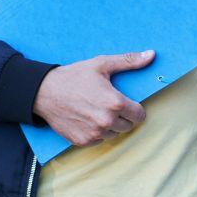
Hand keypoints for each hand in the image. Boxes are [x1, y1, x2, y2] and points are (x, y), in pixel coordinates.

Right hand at [32, 50, 152, 146]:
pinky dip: (97, 132)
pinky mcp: (82, 141)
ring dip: (111, 125)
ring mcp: (94, 133)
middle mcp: (106, 121)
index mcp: (115, 103)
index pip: (139, 115)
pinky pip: (99, 140)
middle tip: (111, 105)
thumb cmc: (75, 76)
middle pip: (128, 126)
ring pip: (114, 134)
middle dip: (124, 116)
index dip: (136, 108)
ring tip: (99, 110)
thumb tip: (151, 55)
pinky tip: (88, 118)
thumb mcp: (102, 64)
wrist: (45, 92)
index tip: (128, 103)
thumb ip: (129, 61)